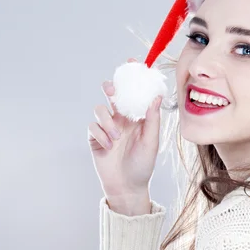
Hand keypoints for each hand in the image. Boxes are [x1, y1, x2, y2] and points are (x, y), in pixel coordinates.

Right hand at [88, 58, 162, 214]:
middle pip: (111, 95)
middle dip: (109, 88)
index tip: (132, 62)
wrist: (127, 186)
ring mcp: (106, 128)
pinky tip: (109, 146)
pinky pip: (92, 126)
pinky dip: (100, 133)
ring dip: (107, 121)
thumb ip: (152, 118)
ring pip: (100, 109)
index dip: (132, 77)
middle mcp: (121, 119)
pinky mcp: (95, 138)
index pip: (133, 93)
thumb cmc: (143, 164)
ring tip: (116, 137)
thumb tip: (156, 96)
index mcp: (136, 117)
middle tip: (110, 88)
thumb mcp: (152, 141)